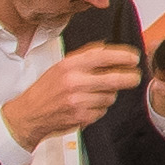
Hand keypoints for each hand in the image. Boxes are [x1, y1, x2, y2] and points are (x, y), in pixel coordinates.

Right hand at [1, 49, 134, 149]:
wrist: (29, 114)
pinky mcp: (82, 116)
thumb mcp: (61, 66)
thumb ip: (84, 56)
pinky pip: (103, 110)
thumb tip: (107, 48)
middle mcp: (75, 81)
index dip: (124, 56)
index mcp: (70, 65)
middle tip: (135, 77)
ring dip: (109, 95)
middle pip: (115, 79)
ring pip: (111, 96)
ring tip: (95, 94)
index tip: (134, 58)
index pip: (104, 56)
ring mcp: (79, 100)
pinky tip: (87, 106)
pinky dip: (99, 108)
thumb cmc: (46, 89)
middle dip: (130, 78)